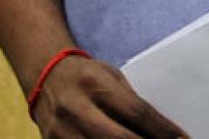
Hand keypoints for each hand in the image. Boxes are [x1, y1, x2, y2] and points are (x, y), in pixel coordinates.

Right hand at [31, 54, 186, 138]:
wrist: (45, 77)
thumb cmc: (88, 76)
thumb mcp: (113, 79)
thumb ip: (131, 103)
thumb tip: (162, 131)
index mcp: (95, 84)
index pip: (136, 112)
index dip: (162, 130)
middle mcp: (75, 109)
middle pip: (118, 138)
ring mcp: (60, 131)